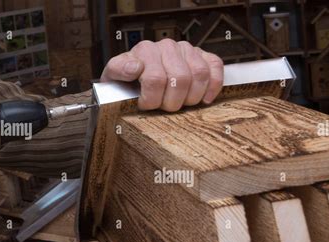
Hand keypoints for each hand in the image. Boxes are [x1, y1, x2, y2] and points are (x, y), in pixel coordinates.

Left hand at [101, 39, 223, 111]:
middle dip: (172, 102)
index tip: (146, 105)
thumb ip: (118, 70)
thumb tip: (134, 67)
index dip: (152, 100)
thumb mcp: (113, 77)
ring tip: (181, 103)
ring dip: (192, 97)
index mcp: (145, 51)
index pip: (155, 78)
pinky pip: (215, 67)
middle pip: (180, 79)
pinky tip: (204, 98)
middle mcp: (167, 47)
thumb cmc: (128, 81)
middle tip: (164, 107)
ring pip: (199, 74)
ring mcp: (186, 50)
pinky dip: (213, 85)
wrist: (138, 77)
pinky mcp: (202, 56)